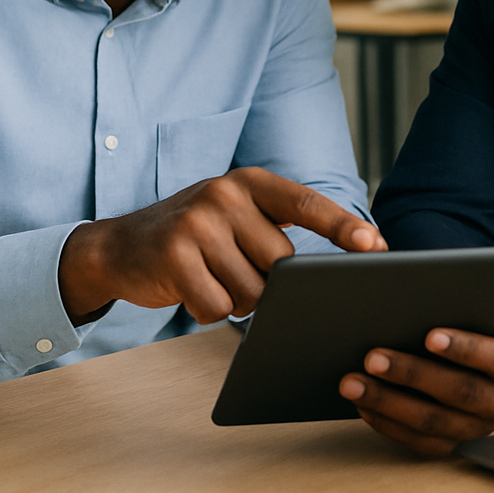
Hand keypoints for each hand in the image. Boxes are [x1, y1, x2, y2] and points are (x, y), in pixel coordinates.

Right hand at [57, 165, 383, 323]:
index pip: (306, 204)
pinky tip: (190, 289)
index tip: (375, 246)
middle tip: (238, 273)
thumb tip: (326, 273)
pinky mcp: (173, 257)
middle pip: (281, 264)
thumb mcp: (234, 216)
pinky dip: (209, 310)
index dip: (343, 226)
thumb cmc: (193, 236)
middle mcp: (224, 195)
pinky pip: (217, 307)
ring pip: (251, 292)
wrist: (118, 246)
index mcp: (249, 182)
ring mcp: (197, 224)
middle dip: (269, 285)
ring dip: (237, 300)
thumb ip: (275, 231)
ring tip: (212, 278)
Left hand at [339, 288, 493, 455]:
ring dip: (388, 400)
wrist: (471, 365)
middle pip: (461, 393)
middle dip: (413, 373)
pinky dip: (386, 422)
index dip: (466, 348)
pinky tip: (362, 401)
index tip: (429, 335)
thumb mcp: (490, 310)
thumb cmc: (475, 328)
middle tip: (373, 356)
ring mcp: (478, 429)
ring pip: (434, 421)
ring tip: (353, 380)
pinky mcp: (451, 446)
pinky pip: (418, 442)